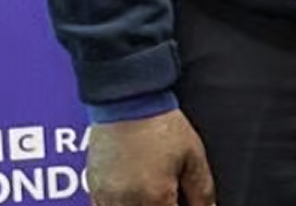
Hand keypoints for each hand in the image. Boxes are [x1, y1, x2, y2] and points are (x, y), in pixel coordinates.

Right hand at [86, 110, 215, 205]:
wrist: (128, 100)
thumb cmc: (161, 124)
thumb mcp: (192, 155)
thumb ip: (201, 190)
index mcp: (156, 198)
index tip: (180, 200)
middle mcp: (128, 204)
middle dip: (161, 205)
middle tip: (169, 194)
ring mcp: (107, 199)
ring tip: (151, 193)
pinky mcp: (94, 190)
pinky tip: (132, 196)